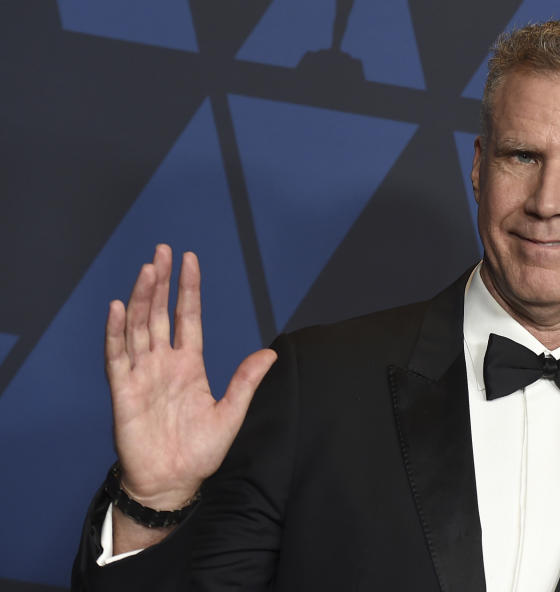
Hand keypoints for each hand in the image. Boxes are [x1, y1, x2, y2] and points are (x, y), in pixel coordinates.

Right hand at [105, 244, 276, 509]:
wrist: (174, 482)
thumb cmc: (200, 452)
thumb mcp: (231, 413)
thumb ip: (246, 381)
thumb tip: (270, 353)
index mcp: (189, 365)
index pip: (187, 317)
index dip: (188, 289)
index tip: (189, 260)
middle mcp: (163, 364)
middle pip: (159, 313)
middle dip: (161, 282)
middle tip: (163, 251)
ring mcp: (142, 374)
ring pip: (139, 326)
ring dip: (141, 298)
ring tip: (147, 269)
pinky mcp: (124, 391)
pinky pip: (117, 356)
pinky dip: (116, 331)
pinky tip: (118, 307)